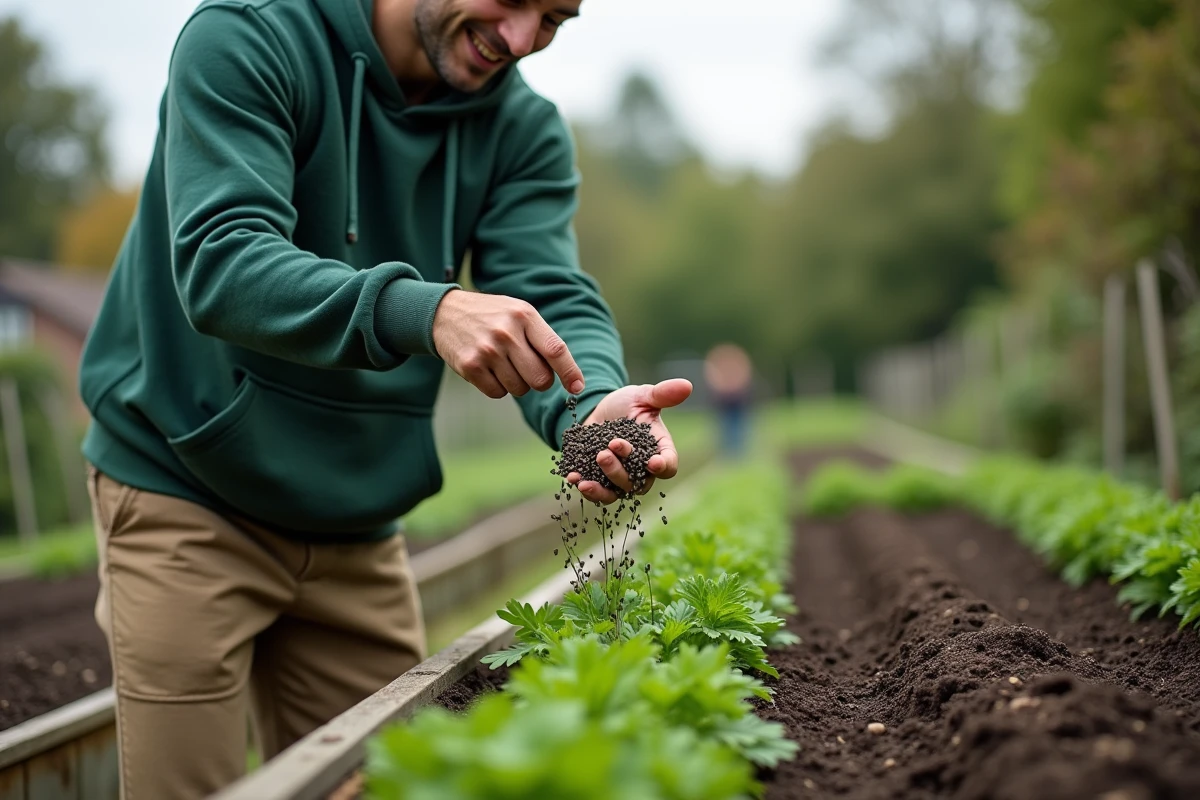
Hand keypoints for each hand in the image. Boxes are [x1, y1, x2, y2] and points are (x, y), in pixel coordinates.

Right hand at [432, 289, 584, 398]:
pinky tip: (488, 368)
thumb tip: (570, 376)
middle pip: (540, 379)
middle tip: (527, 368)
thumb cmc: (492, 317)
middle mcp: (506, 332)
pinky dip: (497, 386)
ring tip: (502, 362)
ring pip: (520, 389)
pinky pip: (498, 393)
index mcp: (524, 316)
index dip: (570, 372)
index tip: (577, 387)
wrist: (444, 313)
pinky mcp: (470, 366)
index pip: (556, 350)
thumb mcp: (519, 314)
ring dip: (516, 383)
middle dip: (539, 381)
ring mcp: (487, 350)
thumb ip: (542, 339)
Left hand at [567, 378, 693, 503]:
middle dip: (620, 470)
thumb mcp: (642, 396)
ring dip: (602, 488)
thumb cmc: (628, 404)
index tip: (652, 462)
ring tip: (586, 478)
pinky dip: (585, 488)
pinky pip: (597, 493)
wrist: (600, 411)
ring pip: (617, 492)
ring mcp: (622, 478)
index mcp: (658, 449)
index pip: (669, 464)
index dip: (663, 466)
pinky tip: (573, 478)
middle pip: (638, 483)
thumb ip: (662, 394)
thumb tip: (687, 385)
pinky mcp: (602, 481)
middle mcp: (642, 470)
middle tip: (605, 452)